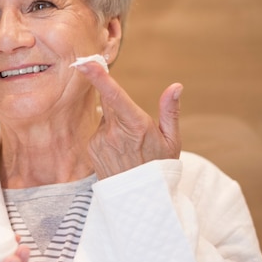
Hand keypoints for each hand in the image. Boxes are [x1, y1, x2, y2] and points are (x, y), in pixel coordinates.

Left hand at [74, 61, 182, 178]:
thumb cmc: (159, 168)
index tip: (85, 63)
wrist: (139, 199)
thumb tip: (175, 87)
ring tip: (129, 145)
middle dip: (113, 97)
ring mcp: (100, 141)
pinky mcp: (92, 148)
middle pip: (108, 101)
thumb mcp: (172, 141)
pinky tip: (119, 150)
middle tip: (130, 119)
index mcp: (135, 126)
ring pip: (105, 118)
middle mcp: (114, 133)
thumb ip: (170, 111)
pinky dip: (108, 134)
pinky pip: (100, 131)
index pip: (114, 96)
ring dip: (115, 123)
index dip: (98, 78)